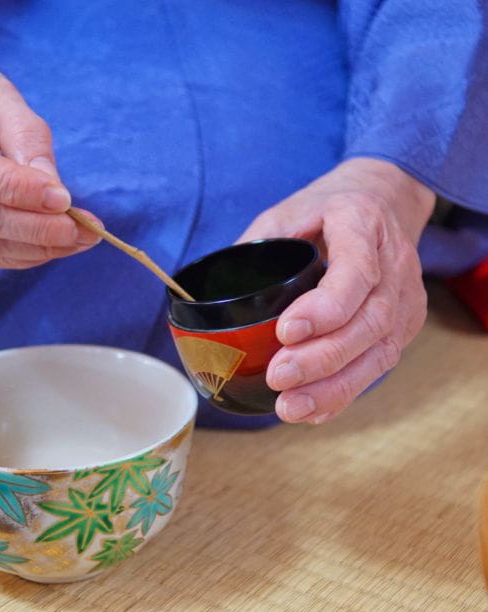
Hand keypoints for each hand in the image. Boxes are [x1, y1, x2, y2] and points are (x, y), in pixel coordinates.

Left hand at [238, 158, 435, 423]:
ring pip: (378, 351)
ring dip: (333, 386)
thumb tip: (206, 298)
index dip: (325, 308)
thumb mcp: (285, 212)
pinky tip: (313, 410)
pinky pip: (377, 366)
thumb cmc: (325, 209)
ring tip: (290, 406)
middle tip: (278, 376)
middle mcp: (395, 264)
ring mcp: (406, 298)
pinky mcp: (402, 327)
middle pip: (369, 321)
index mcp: (363, 223)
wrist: (381, 199)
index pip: (356, 272)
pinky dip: (343, 392)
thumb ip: (255, 249)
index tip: (286, 330)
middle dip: (322, 357)